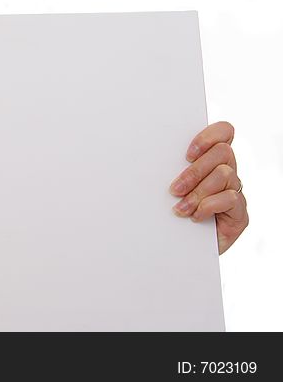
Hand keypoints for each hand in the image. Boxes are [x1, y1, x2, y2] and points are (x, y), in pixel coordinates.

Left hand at [169, 121, 247, 254]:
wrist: (178, 249)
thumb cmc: (168, 214)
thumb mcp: (165, 187)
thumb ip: (166, 168)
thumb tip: (142, 152)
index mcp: (210, 159)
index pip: (224, 132)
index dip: (209, 136)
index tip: (186, 154)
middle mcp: (227, 172)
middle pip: (223, 152)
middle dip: (195, 171)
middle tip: (174, 189)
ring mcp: (235, 192)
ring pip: (225, 174)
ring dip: (198, 191)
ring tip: (180, 208)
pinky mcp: (240, 214)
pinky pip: (230, 198)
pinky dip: (209, 206)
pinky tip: (195, 217)